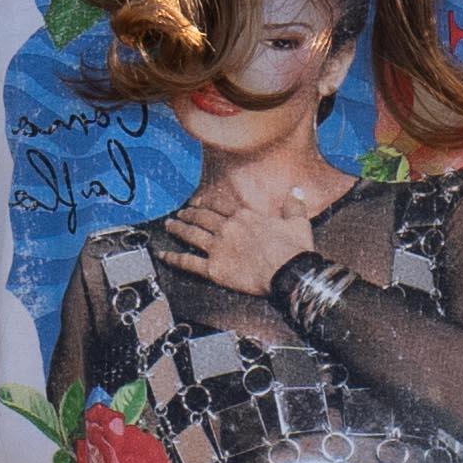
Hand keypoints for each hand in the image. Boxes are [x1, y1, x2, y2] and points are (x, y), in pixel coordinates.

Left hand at [154, 163, 345, 300]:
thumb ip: (294, 205)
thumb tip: (297, 191)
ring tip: (170, 225)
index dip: (206, 201)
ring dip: (179, 228)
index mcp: (245, 216)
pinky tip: (163, 254)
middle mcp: (227, 228)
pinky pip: (188, 262)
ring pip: (192, 234)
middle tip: (181, 212)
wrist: (289, 272)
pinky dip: (174, 258)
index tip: (198, 201)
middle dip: (189, 213)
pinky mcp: (214, 268)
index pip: (219, 204)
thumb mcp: (298, 222)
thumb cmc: (294, 249)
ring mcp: (218, 248)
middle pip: (202, 217)